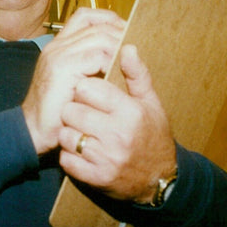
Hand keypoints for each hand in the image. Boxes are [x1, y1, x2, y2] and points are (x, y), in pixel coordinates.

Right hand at [22, 8, 124, 154]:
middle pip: (97, 26)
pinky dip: (111, 63)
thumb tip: (121, 54)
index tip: (125, 32)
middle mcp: (57, 46)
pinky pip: (96, 56)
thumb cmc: (56, 110)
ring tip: (129, 63)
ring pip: (100, 38)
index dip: (108, 19)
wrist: (32, 129)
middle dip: (120, 35)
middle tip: (136, 50)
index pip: (85, 16)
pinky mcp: (62, 68)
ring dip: (119, 49)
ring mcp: (58, 55)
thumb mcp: (75, 82)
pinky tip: (117, 74)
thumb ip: (91, 65)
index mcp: (59, 45)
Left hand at [57, 44, 176, 203]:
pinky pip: (67, 160)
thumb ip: (137, 75)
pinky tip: (81, 150)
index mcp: (130, 112)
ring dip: (69, 132)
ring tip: (81, 131)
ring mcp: (106, 159)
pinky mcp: (96, 178)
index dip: (84, 89)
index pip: (89, 89)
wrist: (159, 180)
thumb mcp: (151, 103)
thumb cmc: (153, 135)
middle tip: (82, 112)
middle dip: (73, 109)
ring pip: (66, 135)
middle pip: (72, 111)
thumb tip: (127, 47)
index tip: (88, 92)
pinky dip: (70, 155)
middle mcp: (118, 135)